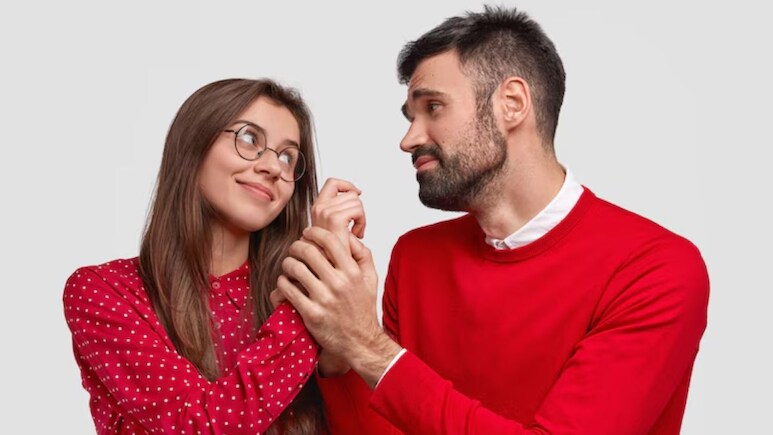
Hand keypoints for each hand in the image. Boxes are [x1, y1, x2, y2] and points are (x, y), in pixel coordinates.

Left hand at [277, 228, 400, 387]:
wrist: (361, 342)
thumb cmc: (363, 309)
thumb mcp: (370, 278)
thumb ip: (362, 254)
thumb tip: (348, 235)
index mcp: (352, 271)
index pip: (330, 240)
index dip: (314, 232)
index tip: (307, 233)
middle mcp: (338, 283)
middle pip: (308, 251)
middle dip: (296, 246)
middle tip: (294, 249)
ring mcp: (324, 299)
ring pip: (295, 268)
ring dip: (287, 264)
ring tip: (289, 266)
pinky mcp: (311, 313)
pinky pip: (288, 290)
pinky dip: (282, 283)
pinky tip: (285, 283)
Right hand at [312, 178, 365, 251]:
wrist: (332, 266)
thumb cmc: (335, 250)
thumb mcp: (334, 225)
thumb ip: (340, 207)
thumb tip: (356, 192)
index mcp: (317, 207)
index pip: (333, 183)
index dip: (347, 186)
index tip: (357, 194)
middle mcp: (319, 208)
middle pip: (349, 193)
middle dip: (358, 208)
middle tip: (356, 225)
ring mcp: (325, 212)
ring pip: (356, 201)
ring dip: (361, 217)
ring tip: (355, 232)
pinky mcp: (334, 219)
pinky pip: (358, 210)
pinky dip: (362, 222)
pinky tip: (357, 234)